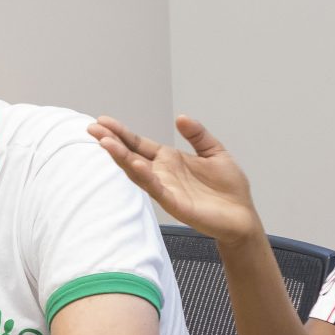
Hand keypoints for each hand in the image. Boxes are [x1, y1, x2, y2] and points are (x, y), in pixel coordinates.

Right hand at [89, 115, 263, 244]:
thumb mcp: (215, 152)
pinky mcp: (175, 204)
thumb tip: (181, 117)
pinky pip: (157, 189)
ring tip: (106, 142)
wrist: (242, 216)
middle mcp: (162, 174)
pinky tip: (136, 164)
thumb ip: (198, 135)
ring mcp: (166, 189)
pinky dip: (146, 177)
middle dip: (112, 142)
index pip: (139, 144)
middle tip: (92, 128)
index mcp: (169, 160)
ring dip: (121, 158)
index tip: (102, 121)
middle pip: (131, 155)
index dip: (121, 133)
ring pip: (137, 172)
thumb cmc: (228, 188)